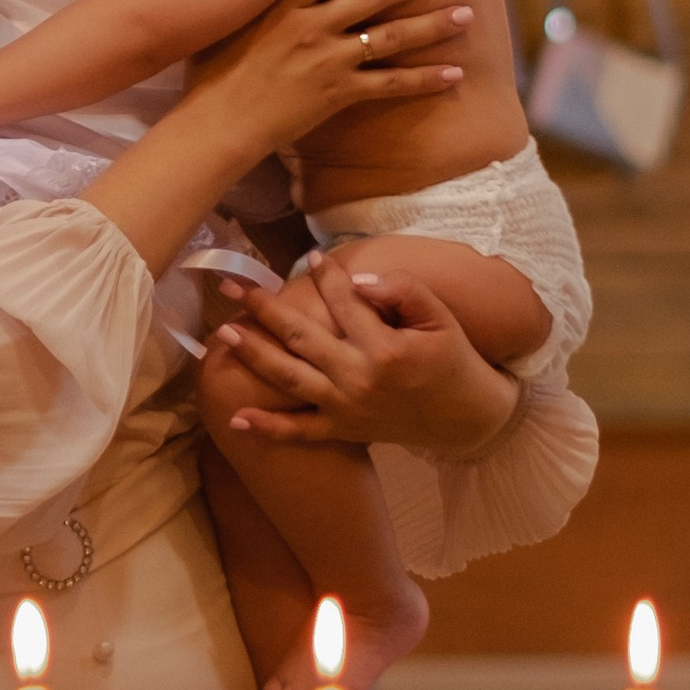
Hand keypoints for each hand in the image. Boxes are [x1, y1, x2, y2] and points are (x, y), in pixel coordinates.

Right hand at [189, 0, 469, 163]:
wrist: (213, 126)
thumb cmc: (205, 73)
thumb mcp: (208, 18)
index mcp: (283, 3)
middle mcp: (311, 26)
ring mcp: (326, 60)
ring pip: (390, 36)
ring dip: (431, 24)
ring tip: (466, 12)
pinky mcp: (337, 95)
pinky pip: (390, 86)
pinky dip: (423, 80)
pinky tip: (455, 74)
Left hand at [212, 266, 519, 457]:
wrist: (465, 418)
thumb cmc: (453, 360)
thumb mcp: (441, 318)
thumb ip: (403, 291)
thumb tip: (357, 281)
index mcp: (385, 348)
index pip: (343, 302)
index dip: (325, 276)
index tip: (310, 257)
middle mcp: (358, 378)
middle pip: (300, 336)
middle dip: (262, 308)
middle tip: (229, 287)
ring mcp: (346, 407)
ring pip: (289, 378)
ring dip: (253, 355)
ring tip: (223, 334)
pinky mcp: (343, 430)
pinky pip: (299, 432)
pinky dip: (268, 428)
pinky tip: (236, 418)